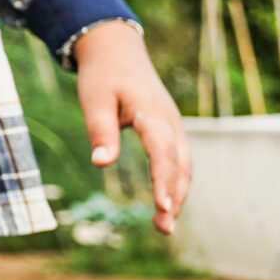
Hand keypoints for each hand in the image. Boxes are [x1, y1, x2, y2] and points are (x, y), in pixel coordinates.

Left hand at [72, 20, 190, 234]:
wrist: (117, 50)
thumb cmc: (103, 75)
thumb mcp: (94, 100)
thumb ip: (100, 132)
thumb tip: (101, 164)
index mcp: (152, 113)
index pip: (163, 153)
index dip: (163, 181)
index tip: (162, 207)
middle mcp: (170, 123)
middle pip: (180, 166)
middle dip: (174, 199)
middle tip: (163, 229)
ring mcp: (175, 127)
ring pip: (184, 168)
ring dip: (178, 197)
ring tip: (165, 226)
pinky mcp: (171, 132)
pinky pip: (180, 162)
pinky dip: (176, 185)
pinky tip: (167, 203)